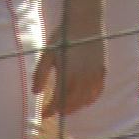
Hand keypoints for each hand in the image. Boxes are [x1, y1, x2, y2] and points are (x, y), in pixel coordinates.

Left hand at [34, 0, 107, 117]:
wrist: (84, 24)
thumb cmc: (63, 38)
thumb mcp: (47, 54)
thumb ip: (40, 74)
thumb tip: (35, 93)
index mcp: (68, 76)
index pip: (59, 101)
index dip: (51, 110)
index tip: (44, 115)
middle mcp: (83, 80)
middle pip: (73, 104)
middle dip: (63, 110)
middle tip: (53, 112)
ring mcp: (95, 77)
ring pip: (86, 100)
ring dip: (76, 107)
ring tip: (66, 108)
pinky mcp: (102, 72)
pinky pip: (97, 92)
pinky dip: (90, 100)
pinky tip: (84, 100)